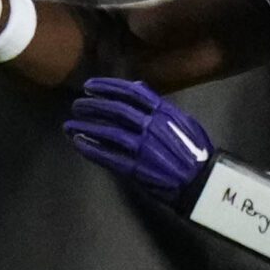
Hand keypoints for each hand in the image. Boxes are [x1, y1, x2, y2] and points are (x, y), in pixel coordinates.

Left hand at [63, 78, 214, 211]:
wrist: (201, 183)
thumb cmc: (193, 151)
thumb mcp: (182, 120)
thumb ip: (158, 104)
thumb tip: (136, 86)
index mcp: (164, 112)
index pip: (131, 92)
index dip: (107, 87)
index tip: (89, 86)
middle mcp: (153, 126)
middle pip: (115, 110)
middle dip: (91, 106)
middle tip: (76, 105)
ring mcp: (144, 148)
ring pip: (108, 132)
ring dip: (85, 127)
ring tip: (68, 125)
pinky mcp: (136, 169)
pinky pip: (108, 156)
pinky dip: (91, 149)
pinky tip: (77, 143)